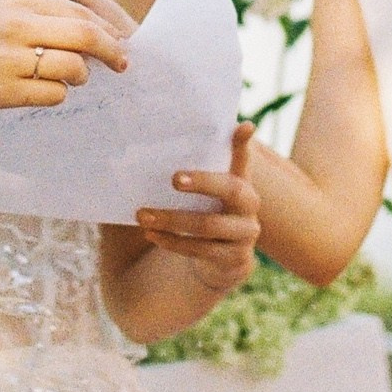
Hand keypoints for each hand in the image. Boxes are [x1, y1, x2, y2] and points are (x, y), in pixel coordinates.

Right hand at [0, 0, 129, 119]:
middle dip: (112, 52)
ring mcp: (8, 58)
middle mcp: (15, 23)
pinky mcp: (2, 90)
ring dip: (80, 77)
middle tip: (122, 65)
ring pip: (73, 67)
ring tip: (72, 79)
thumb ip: (42, 9)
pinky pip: (54, 95)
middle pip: (86, 36)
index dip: (108, 29)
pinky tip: (44, 91)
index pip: (81, 11)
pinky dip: (58, 95)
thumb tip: (96, 24)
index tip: (121, 42)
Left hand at [132, 124, 258, 297]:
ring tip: (142, 215)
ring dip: (172, 219)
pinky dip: (173, 242)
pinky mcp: (235, 259)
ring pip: (208, 225)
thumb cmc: (200, 218)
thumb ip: (186, 176)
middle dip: (203, 182)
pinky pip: (201, 250)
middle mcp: (249, 206)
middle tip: (173, 178)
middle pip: (232, 189)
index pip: (243, 160)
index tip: (243, 126)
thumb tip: (146, 150)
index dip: (243, 145)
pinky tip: (152, 234)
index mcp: (240, 183)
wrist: (216, 265)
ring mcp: (245, 234)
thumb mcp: (197, 197)